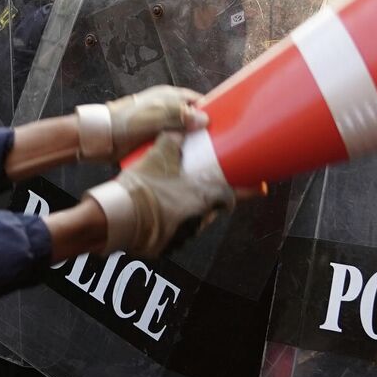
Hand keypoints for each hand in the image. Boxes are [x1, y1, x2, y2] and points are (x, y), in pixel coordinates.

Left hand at [76, 85, 206, 160]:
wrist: (100, 138)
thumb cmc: (127, 121)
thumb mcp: (155, 115)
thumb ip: (179, 115)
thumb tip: (204, 119)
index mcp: (168, 97)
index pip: (196, 100)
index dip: (209, 109)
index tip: (225, 122)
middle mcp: (166, 111)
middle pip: (191, 119)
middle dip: (202, 130)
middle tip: (219, 145)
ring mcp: (159, 127)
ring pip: (182, 135)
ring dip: (191, 144)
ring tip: (209, 158)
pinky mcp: (153, 142)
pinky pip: (171, 147)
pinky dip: (179, 153)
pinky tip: (189, 164)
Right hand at [84, 131, 238, 256]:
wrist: (118, 215)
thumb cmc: (142, 186)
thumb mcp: (158, 155)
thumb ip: (174, 141)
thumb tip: (180, 131)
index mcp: (204, 196)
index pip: (233, 196)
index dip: (246, 191)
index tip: (257, 188)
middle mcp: (199, 218)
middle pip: (212, 209)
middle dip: (209, 200)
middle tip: (199, 188)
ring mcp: (183, 235)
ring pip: (194, 222)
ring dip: (189, 212)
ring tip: (172, 199)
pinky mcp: (167, 245)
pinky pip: (176, 234)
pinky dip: (172, 224)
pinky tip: (159, 215)